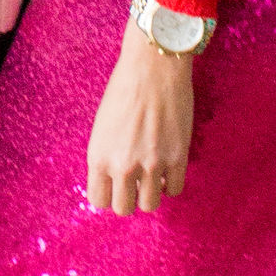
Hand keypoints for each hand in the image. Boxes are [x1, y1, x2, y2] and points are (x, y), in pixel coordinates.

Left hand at [86, 20, 195, 212]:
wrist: (152, 67)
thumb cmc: (123, 89)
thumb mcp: (102, 127)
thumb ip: (106, 156)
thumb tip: (116, 178)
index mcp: (98, 157)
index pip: (99, 200)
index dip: (109, 194)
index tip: (116, 186)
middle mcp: (122, 166)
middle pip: (123, 208)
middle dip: (129, 197)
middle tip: (135, 183)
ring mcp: (151, 164)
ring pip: (150, 204)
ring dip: (150, 193)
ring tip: (152, 176)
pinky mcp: (177, 158)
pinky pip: (174, 189)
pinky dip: (171, 183)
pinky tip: (168, 168)